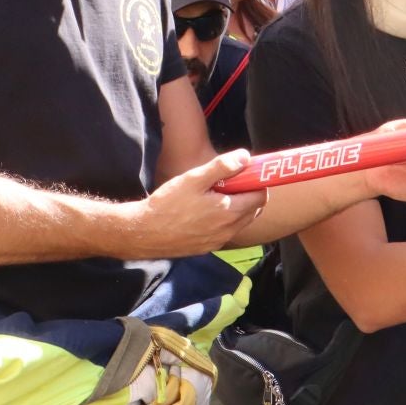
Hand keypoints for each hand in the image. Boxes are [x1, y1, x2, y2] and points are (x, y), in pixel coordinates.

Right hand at [123, 151, 265, 259]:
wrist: (145, 233)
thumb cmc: (168, 204)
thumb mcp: (194, 179)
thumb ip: (222, 167)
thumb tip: (245, 157)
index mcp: (229, 212)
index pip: (260, 197)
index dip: (257, 183)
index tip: (246, 174)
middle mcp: (228, 230)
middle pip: (253, 210)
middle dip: (248, 194)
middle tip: (230, 182)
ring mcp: (219, 241)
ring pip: (240, 222)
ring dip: (237, 208)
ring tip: (215, 195)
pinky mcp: (208, 247)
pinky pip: (226, 232)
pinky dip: (225, 220)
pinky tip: (205, 210)